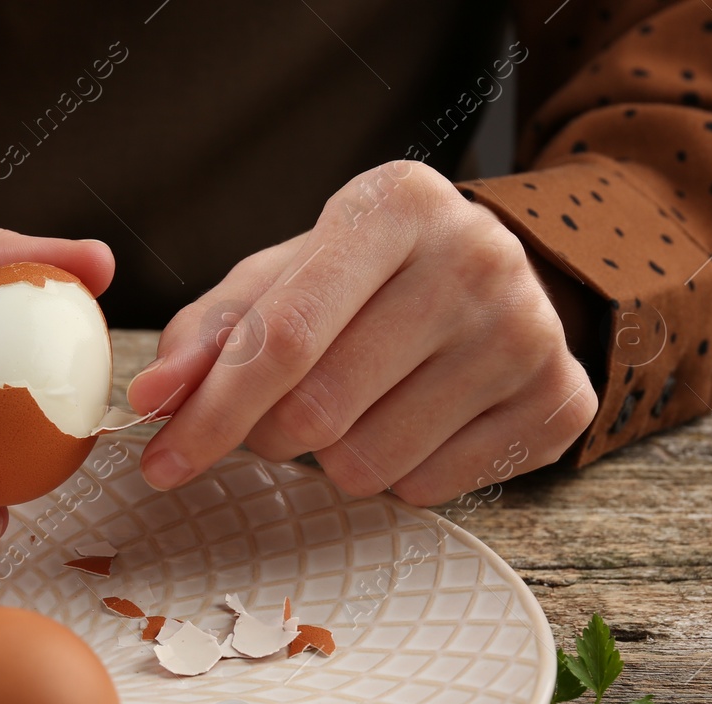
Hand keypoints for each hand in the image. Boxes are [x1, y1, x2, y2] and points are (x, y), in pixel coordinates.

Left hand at [127, 160, 596, 505]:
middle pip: (318, 412)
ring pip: (368, 464)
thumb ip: (208, 334)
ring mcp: (530, 332)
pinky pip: (427, 489)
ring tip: (357, 407)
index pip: (283, 338)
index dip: (210, 414)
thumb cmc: (364, 281)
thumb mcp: (281, 277)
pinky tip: (414, 421)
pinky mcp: (559, 401)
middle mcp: (477, 258)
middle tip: (281, 414)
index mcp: (397, 205)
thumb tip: (151, 400)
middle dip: (270, 435)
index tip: (160, 463)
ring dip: (332, 459)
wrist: (500, 278)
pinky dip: (396, 474)